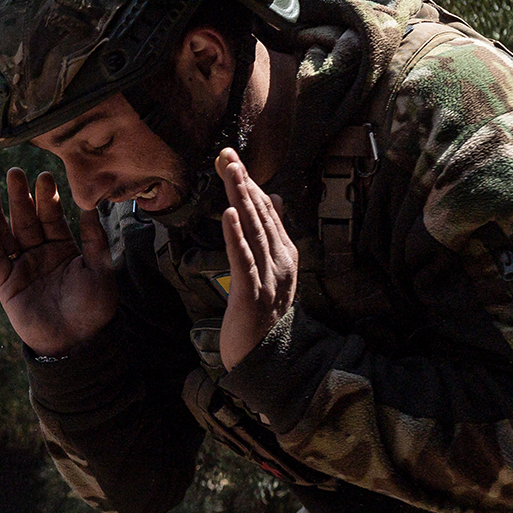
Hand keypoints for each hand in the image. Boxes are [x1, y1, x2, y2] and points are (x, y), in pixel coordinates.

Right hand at [0, 167, 117, 356]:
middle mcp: (41, 254)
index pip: (53, 217)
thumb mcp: (100, 269)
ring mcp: (22, 267)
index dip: (47, 197)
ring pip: (7, 232)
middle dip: (21, 196)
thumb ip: (93, 238)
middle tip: (14, 172)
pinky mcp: (7, 283)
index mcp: (64, 249)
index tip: (44, 176)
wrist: (76, 342)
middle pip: (27, 219)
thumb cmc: (93, 308)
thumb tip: (90, 206)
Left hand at [216, 149, 296, 367]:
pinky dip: (235, 236)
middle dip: (243, 183)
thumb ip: (272, 235)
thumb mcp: (271, 269)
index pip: (266, 211)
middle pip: (260, 216)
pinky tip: (227, 214)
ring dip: (240, 201)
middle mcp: (281, 261)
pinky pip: (242, 259)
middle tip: (228, 155)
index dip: (249, 183)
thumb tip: (274, 198)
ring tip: (231, 174)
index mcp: (285, 253)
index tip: (232, 158)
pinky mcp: (252, 293)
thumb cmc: (264, 312)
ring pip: (253, 232)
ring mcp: (269, 277)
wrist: (266, 357)